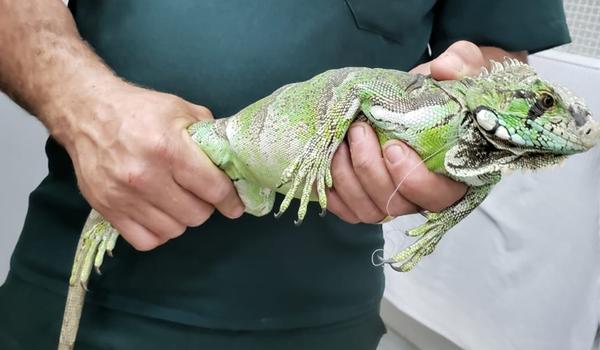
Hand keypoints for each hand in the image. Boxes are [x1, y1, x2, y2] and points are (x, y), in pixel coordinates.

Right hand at [59, 82, 243, 249]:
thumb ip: (210, 136)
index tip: (235, 204)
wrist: (87, 112)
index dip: (230, 200)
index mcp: (169, 149)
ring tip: (178, 201)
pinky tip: (159, 214)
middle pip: (196, 214)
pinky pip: (146, 241)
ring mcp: (123, 196)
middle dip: (205, 206)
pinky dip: (158, 232)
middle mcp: (145, 176)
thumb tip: (232, 161)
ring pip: (174, 230)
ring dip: (182, 219)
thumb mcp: (182, 110)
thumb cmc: (139, 110)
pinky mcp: (107, 209)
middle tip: (200, 194)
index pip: (213, 189)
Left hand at [327, 41, 525, 223]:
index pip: (438, 195)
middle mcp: (424, 194)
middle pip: (396, 204)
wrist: (421, 96)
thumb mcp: (461, 68)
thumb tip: (442, 69)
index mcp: (455, 172)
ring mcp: (395, 200)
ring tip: (342, 139)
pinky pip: (349, 211)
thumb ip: (461, 65)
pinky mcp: (369, 199)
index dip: (412, 178)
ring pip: (369, 209)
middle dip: (370, 169)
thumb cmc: (445, 88)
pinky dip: (333, 193)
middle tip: (359, 129)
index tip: (392, 146)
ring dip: (347, 177)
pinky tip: (327, 163)